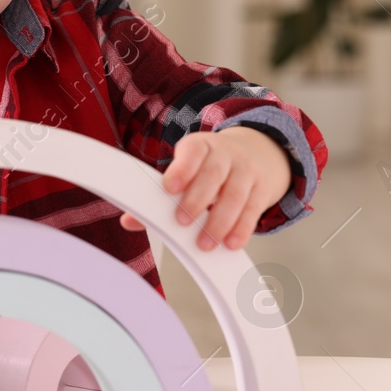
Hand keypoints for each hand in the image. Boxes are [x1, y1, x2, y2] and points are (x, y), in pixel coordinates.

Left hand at [119, 127, 292, 250]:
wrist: (259, 152)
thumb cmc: (211, 167)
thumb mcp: (187, 171)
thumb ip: (159, 196)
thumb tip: (129, 221)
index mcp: (200, 146)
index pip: (192, 152)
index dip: (181, 168)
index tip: (169, 188)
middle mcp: (225, 154)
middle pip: (213, 174)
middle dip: (197, 199)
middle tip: (182, 221)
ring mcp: (246, 170)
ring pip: (235, 194)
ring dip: (219, 221)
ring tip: (205, 243)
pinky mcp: (262, 189)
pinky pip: (252, 209)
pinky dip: (242, 228)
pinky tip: (231, 243)